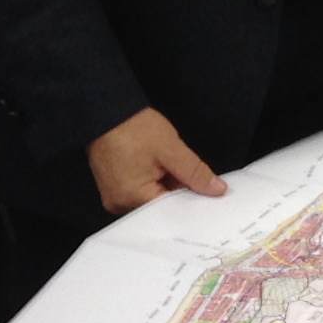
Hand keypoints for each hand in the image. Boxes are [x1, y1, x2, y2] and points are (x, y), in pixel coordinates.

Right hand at [87, 107, 225, 215]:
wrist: (106, 111)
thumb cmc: (132, 127)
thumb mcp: (171, 149)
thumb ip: (195, 173)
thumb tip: (216, 189)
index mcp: (132, 198)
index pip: (172, 212)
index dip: (193, 201)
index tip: (209, 193)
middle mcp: (120, 204)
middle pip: (161, 207)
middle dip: (179, 191)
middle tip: (189, 173)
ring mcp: (115, 196)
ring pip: (152, 198)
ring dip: (166, 185)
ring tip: (167, 164)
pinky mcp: (114, 188)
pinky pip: (141, 191)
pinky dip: (154, 181)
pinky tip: (158, 166)